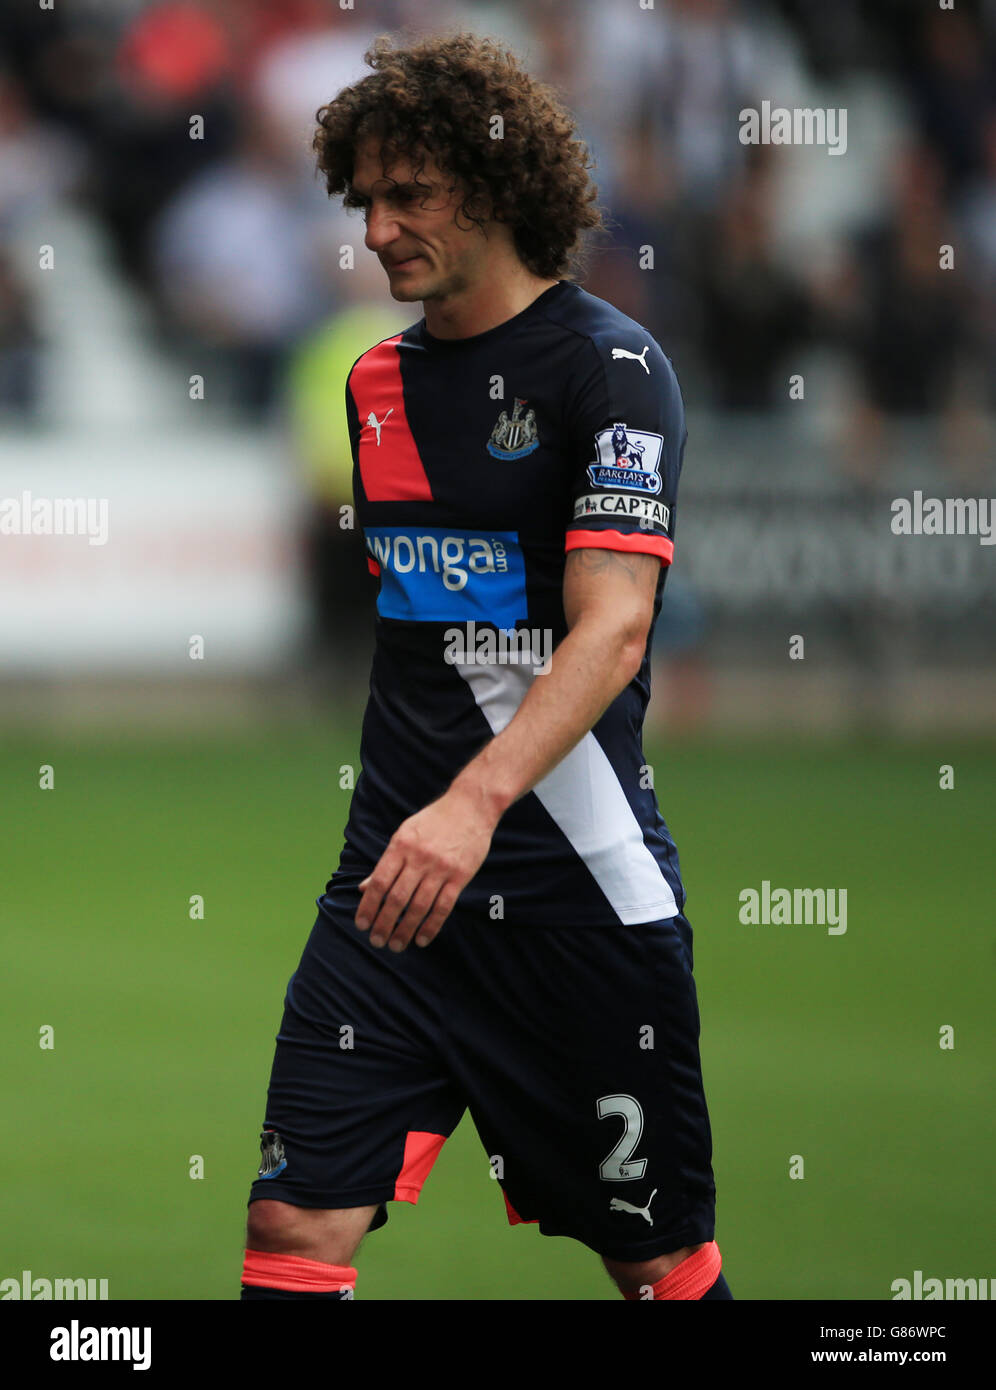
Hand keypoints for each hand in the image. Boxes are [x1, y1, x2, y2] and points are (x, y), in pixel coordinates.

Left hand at [355, 787, 497, 950]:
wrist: (470, 806)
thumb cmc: (433, 820)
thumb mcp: (404, 833)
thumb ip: (386, 862)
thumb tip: (363, 888)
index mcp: (401, 846)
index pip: (380, 882)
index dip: (369, 906)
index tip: (361, 924)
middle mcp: (419, 858)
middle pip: (397, 898)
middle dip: (384, 923)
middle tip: (376, 941)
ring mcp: (441, 868)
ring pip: (419, 906)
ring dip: (405, 929)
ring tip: (396, 945)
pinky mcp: (460, 876)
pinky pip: (443, 906)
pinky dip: (431, 926)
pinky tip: (422, 939)